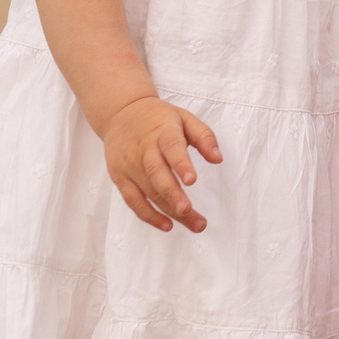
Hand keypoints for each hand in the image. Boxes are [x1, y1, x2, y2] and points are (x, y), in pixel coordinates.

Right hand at [101, 96, 222, 232]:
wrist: (121, 113)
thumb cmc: (158, 118)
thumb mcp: (185, 118)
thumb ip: (204, 136)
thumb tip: (218, 159)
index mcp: (162, 131)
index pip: (171, 147)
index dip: (181, 164)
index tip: (192, 180)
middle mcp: (143, 149)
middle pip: (158, 174)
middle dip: (173, 195)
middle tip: (189, 211)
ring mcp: (129, 165)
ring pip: (148, 192)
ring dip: (169, 210)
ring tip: (193, 223)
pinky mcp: (120, 178)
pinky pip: (133, 201)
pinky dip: (149, 215)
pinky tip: (167, 225)